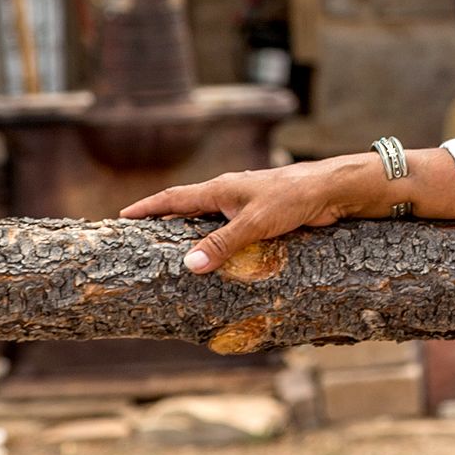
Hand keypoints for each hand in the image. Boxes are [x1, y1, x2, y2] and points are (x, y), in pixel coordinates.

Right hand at [120, 153, 388, 273]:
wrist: (330, 191)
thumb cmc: (292, 198)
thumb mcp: (253, 223)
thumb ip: (222, 244)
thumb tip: (188, 265)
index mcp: (220, 189)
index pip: (174, 198)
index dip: (149, 207)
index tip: (123, 216)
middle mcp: (229, 194)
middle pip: (188, 208)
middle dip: (164, 221)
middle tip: (140, 238)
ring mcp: (246, 205)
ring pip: (210, 221)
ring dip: (192, 234)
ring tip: (172, 252)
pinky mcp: (263, 217)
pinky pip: (231, 231)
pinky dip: (218, 242)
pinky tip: (217, 257)